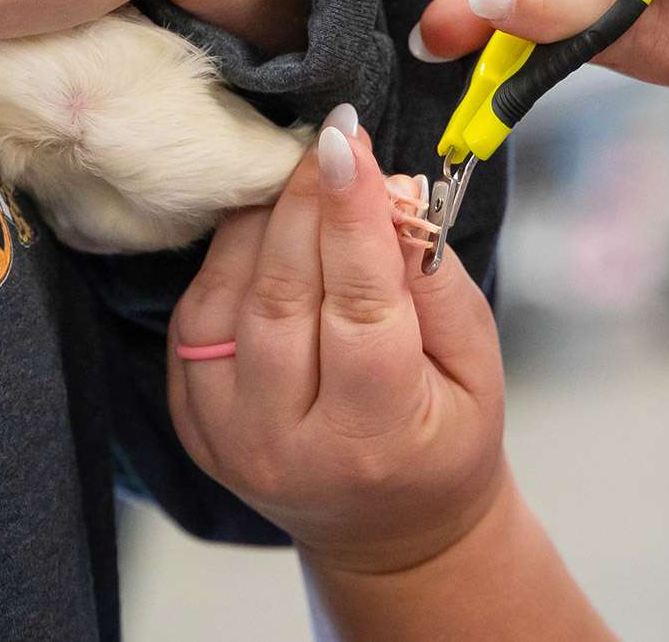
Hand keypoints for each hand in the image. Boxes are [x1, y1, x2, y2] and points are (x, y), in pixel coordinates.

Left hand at [168, 110, 506, 574]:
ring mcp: (226, 435)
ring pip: (227, 299)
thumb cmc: (443, 437)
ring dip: (262, 221)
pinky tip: (265, 224)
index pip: (359, 310)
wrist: (385, 528)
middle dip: (304, 203)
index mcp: (371, 439)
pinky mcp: (191, 418)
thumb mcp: (477, 367)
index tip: (350, 141)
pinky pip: (196, 315)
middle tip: (328, 139)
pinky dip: (228, 257)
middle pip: (283, 298)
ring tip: (302, 174)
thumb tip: (390, 193)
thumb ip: (435, 284)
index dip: (352, 219)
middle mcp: (284, 444)